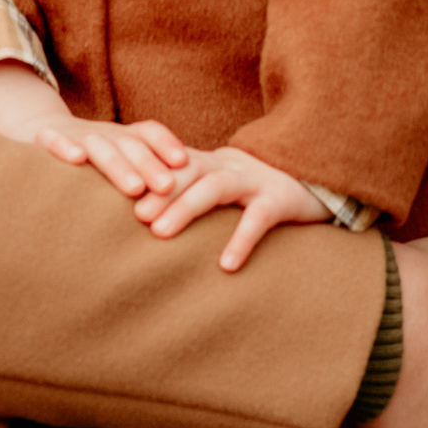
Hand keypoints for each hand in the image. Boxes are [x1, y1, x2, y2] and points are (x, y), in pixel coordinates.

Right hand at [0, 62, 189, 199]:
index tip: (185, 163)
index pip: (148, 132)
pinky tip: (76, 159)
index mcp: (122, 137)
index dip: (166, 144)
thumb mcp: (115, 161)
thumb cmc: (89, 159)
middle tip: (167, 187)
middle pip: (129, 143)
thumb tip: (184, 205)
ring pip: (98, 146)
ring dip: (117, 164)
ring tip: (135, 188)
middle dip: (149, 164)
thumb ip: (144, 177)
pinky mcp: (43, 139)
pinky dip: (64, 147)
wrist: (37, 130)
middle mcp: (102, 134)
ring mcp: (74, 136)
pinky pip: (53, 140)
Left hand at [131, 145, 330, 270]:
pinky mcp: (280, 198)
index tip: (114, 192)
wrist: (313, 178)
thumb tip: (137, 216)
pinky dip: (241, 239)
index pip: (170, 163)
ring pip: (215, 187)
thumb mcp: (218, 185)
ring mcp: (254, 180)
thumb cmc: (252, 190)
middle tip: (135, 216)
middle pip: (187, 172)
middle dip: (159, 192)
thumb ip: (187, 192)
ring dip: (186, 207)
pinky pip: (258, 218)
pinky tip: (225, 265)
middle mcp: (227, 166)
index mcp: (208, 162)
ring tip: (160, 233)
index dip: (144, 174)